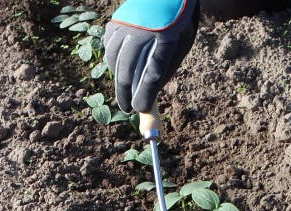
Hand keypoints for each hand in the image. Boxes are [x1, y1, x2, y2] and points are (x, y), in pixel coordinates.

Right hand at [103, 0, 199, 120]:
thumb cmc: (178, 22)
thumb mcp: (180, 45)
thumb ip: (165, 67)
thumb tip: (149, 92)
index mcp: (166, 37)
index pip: (153, 72)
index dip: (145, 94)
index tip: (140, 109)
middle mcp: (142, 30)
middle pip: (128, 68)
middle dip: (126, 93)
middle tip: (128, 108)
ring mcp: (126, 24)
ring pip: (114, 58)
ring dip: (118, 77)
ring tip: (123, 92)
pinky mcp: (116, 20)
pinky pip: (110, 44)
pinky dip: (112, 59)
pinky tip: (118, 68)